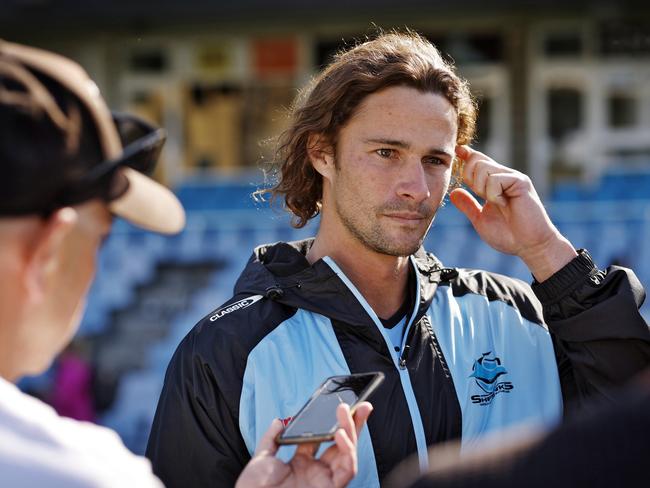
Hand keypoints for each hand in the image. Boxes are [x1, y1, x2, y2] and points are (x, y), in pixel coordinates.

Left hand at [235, 402, 372, 487]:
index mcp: (302, 464)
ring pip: (348, 454)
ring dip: (351, 431)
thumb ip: (272, 438)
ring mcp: (324, 480)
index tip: (339, 407)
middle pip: (342, 445)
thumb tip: (278, 421)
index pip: (324, 440)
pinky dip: (348, 451)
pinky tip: (340, 434)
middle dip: (354, 425)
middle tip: (362, 405)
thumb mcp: (262, 458)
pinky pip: (347, 470)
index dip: (332, 424)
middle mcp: (316, 472)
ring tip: (346, 412)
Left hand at [450, 146, 576, 281]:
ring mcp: (513, 178)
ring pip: (483, 167)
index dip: (467, 155)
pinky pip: (495, 179)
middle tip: (480, 196)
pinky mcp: (520, 182)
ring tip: (495, 202)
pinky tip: (503, 204)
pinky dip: (493, 195)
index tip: (458, 150)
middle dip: (470, 178)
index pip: (479, 161)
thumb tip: (454, 192)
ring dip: (481, 188)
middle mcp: (504, 176)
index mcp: (495, 183)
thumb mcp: (481, 219)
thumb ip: (468, 205)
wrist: (529, 246)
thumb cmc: (508, 235)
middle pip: (476, 161)